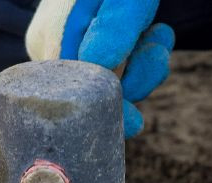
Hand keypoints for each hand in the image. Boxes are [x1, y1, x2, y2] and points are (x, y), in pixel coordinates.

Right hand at [26, 0, 173, 137]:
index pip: (77, 94)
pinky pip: (119, 65)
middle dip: (136, 79)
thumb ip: (113, 29)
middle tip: (157, 51)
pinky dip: (144, 54)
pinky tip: (157, 33)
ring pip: (114, 79)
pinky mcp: (94, 43)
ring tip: (160, 36)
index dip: (109, 110)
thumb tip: (99, 68)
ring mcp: (73, 45)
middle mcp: (55, 48)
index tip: (136, 123)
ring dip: (146, 64)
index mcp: (51, 40)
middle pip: (96, 90)